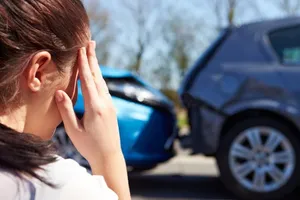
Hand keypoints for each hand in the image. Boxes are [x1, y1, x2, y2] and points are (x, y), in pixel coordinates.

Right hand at [55, 41, 121, 163]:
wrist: (109, 156)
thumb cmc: (89, 146)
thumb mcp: (74, 130)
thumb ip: (66, 110)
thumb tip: (60, 91)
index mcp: (95, 107)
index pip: (88, 81)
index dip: (84, 64)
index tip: (81, 49)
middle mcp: (105, 103)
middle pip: (98, 77)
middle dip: (93, 59)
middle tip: (91, 42)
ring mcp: (110, 105)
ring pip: (102, 82)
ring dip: (97, 67)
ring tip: (93, 54)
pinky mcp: (111, 109)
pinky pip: (105, 89)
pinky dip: (99, 78)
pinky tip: (97, 75)